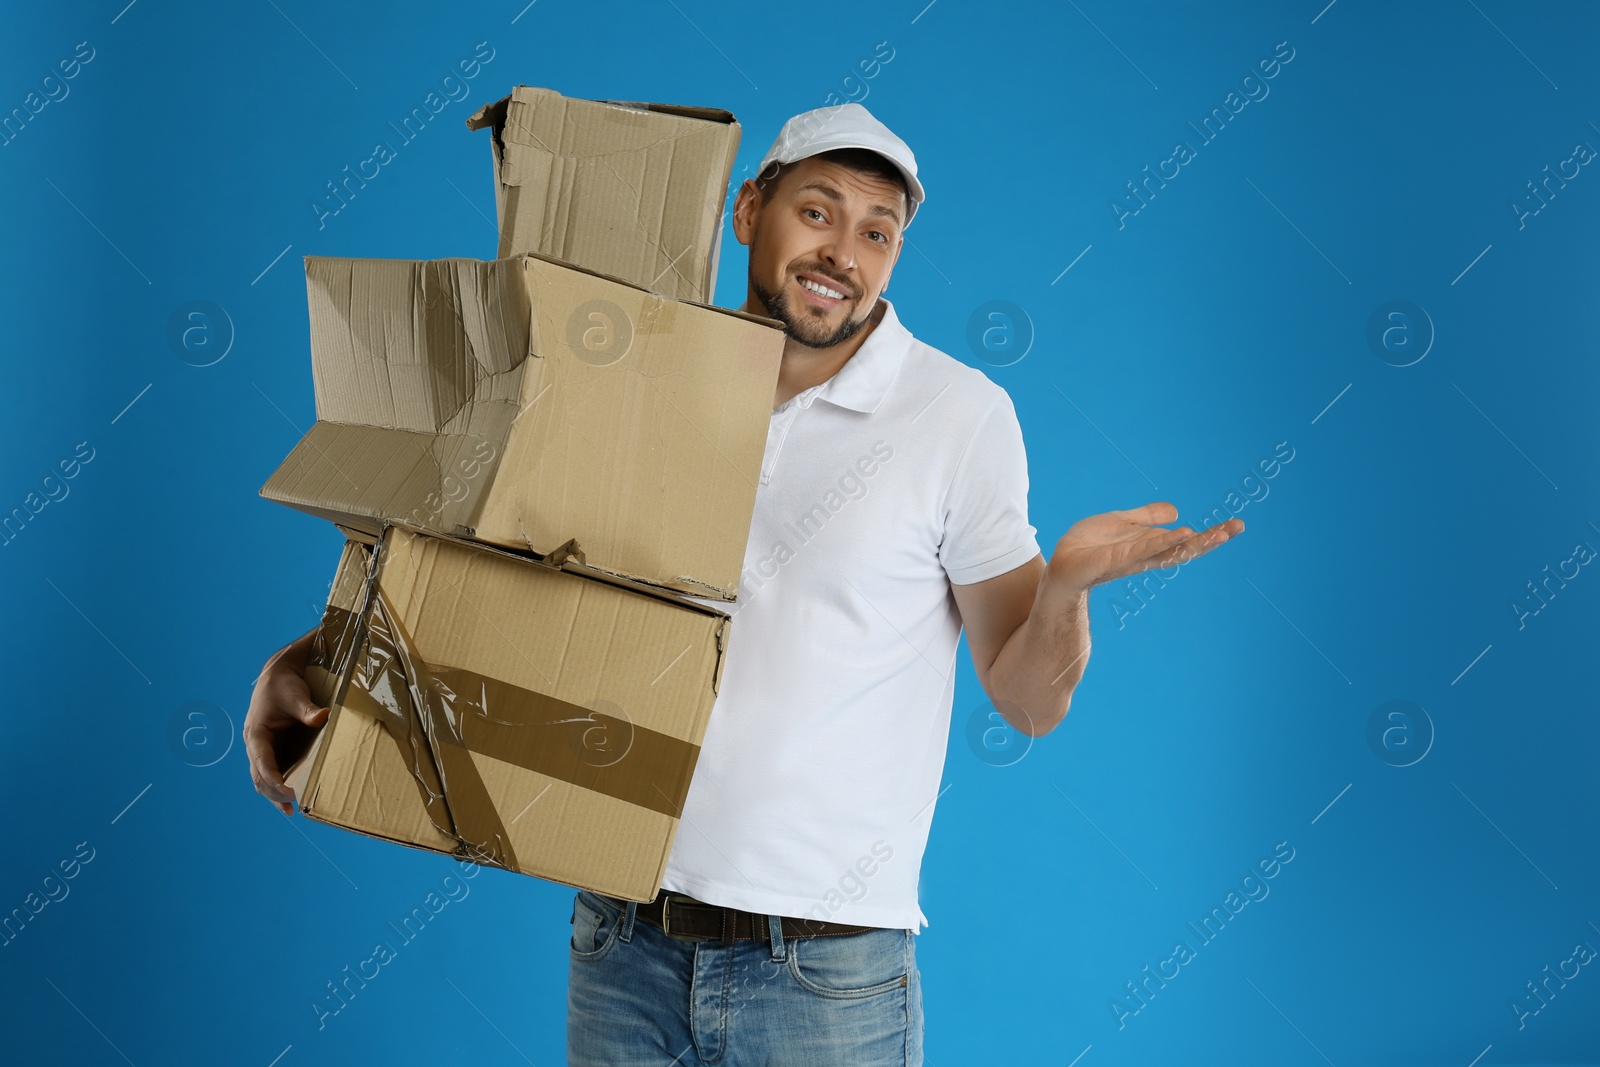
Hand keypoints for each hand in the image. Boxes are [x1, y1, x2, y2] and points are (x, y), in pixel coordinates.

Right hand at [243, 630, 328, 815]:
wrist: (277, 676)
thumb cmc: (284, 685)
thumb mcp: (296, 695)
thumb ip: (308, 710)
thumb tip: (324, 717)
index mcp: (256, 733)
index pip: (261, 760)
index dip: (273, 778)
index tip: (288, 791)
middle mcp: (255, 744)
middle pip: (259, 775)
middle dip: (274, 791)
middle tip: (296, 803)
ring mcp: (261, 750)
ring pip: (262, 778)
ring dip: (273, 794)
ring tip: (290, 810)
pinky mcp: (271, 751)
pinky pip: (270, 774)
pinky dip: (276, 788)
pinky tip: (288, 803)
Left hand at [1046, 502, 1241, 593]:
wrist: (1060, 564)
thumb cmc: (1089, 547)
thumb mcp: (1122, 523)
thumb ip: (1147, 518)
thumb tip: (1177, 511)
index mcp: (1148, 548)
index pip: (1184, 541)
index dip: (1209, 535)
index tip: (1235, 525)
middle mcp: (1144, 557)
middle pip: (1183, 548)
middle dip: (1210, 539)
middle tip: (1236, 527)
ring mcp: (1130, 560)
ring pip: (1166, 551)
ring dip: (1191, 542)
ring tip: (1216, 533)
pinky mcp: (1111, 561)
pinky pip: (1140, 551)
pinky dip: (1161, 543)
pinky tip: (1180, 534)